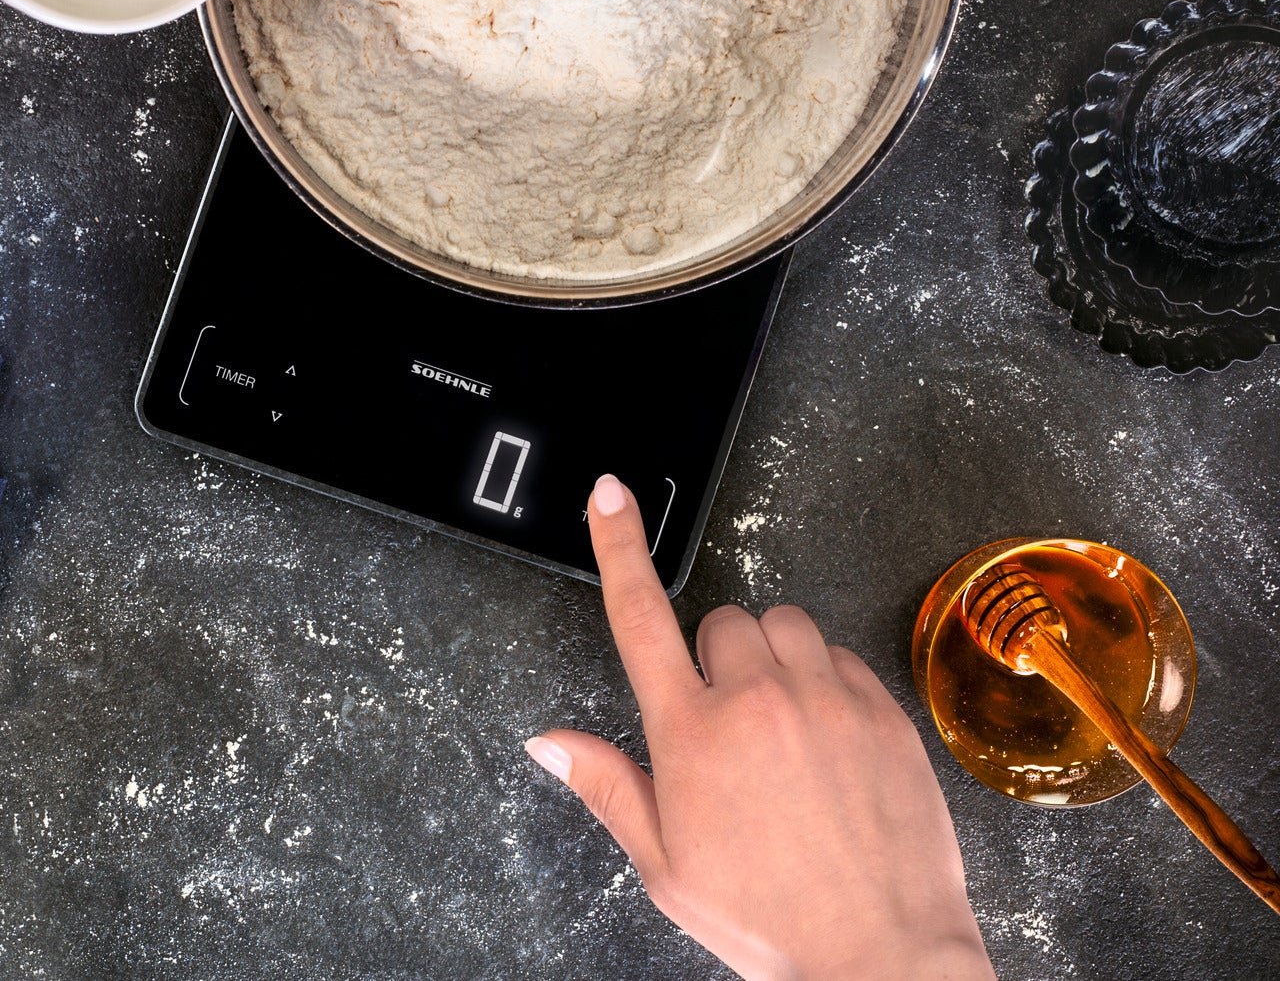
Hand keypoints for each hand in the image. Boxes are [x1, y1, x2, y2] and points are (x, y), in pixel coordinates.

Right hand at [526, 477, 993, 980]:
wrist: (881, 954)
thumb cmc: (771, 919)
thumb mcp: (666, 865)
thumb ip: (607, 786)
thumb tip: (549, 743)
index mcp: (691, 734)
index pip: (640, 615)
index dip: (617, 546)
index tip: (609, 495)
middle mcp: (756, 701)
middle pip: (721, 621)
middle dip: (716, 659)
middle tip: (729, 726)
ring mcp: (825, 698)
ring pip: (784, 625)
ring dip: (773, 659)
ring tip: (780, 727)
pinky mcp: (881, 709)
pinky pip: (841, 655)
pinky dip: (827, 682)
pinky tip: (825, 740)